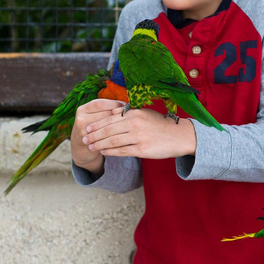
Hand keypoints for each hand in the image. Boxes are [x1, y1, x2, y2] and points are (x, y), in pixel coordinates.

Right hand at [71, 98, 122, 175]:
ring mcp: (84, 132)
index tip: (124, 105)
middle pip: (103, 115)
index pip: (100, 104)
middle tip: (130, 115)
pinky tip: (124, 136)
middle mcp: (81, 119)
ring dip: (118, 126)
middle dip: (117, 115)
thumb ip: (106, 108)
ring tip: (128, 125)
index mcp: (82, 109)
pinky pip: (106, 139)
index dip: (113, 103)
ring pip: (105, 127)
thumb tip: (126, 104)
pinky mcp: (89, 143)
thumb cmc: (94, 126)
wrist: (82, 145)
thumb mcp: (95, 115)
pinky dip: (116, 137)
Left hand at [80, 105, 196, 159]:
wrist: (179, 136)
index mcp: (135, 113)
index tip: (87, 128)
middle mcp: (135, 124)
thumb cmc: (161, 124)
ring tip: (91, 146)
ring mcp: (138, 137)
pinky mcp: (142, 149)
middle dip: (94, 135)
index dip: (97, 124)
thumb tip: (111, 112)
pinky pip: (121, 151)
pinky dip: (110, 151)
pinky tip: (103, 152)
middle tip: (84, 138)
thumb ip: (128, 112)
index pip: (110, 118)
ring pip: (112, 141)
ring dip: (99, 144)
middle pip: (108, 130)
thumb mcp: (145, 113)